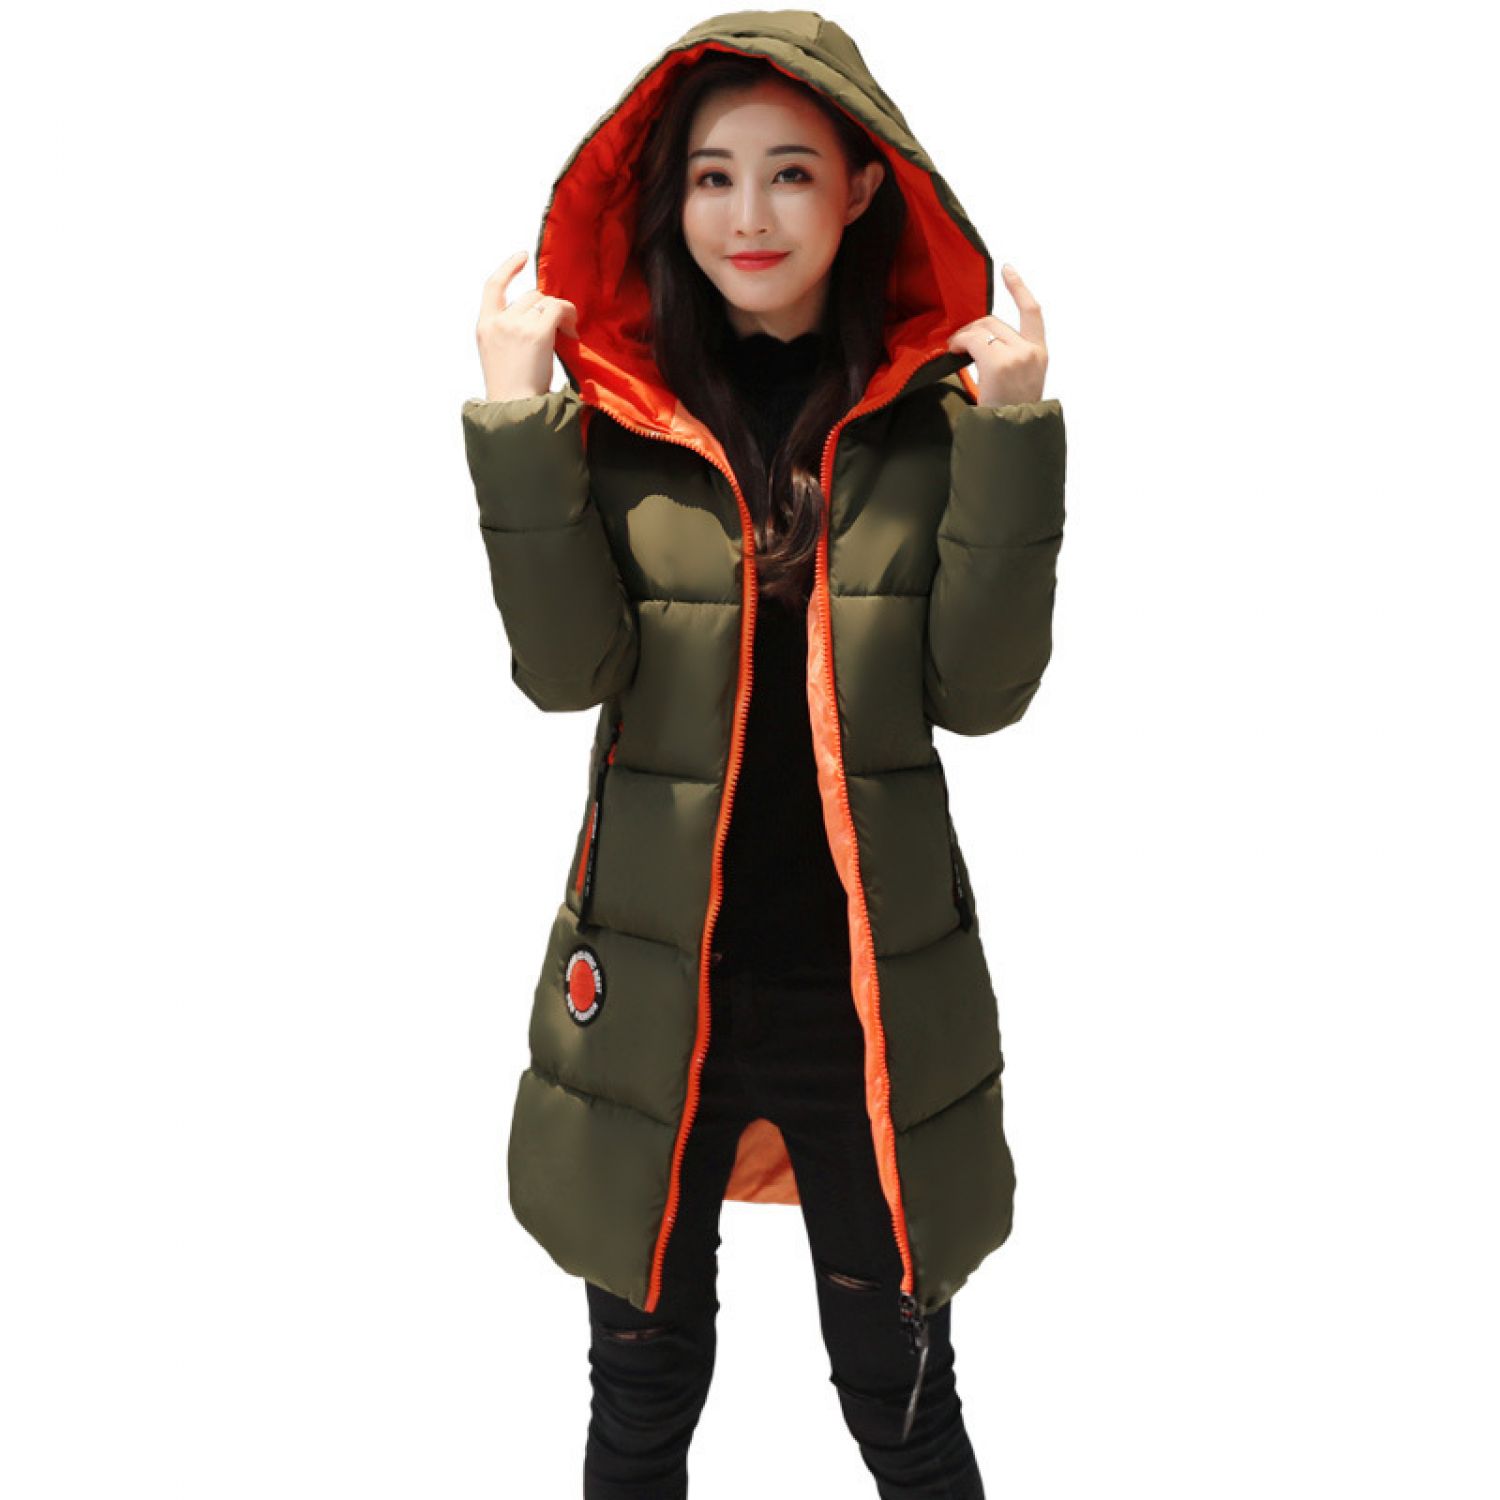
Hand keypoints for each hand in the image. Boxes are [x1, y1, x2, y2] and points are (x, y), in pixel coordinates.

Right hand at [475, 250, 579, 402]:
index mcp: (484, 327)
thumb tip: (540, 314)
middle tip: (560, 329)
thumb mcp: (499, 355)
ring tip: (567, 334)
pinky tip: (572, 333)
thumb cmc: (512, 390)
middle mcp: (498, 321)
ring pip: (545, 301)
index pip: (492, 286)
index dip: (508, 268)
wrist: (515, 409)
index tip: (522, 257)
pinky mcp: (536, 332)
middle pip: (529, 296)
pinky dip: (569, 316)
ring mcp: (516, 325)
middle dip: (546, 309)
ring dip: (560, 314)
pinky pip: (558, 308)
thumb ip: (510, 331)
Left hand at [945, 264, 1048, 407]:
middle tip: (958, 344)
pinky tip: (953, 352)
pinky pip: (972, 340)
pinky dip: (959, 342)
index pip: (1032, 311)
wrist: (1009, 435)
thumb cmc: (1007, 411)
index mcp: (1039, 353)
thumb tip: (980, 336)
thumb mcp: (1019, 380)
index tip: (1007, 270)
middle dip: (972, 329)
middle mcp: (1031, 351)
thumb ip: (1009, 355)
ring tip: (955, 350)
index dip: (1019, 288)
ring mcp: (1016, 355)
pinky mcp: (999, 363)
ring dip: (963, 337)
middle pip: (994, 321)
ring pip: (981, 328)